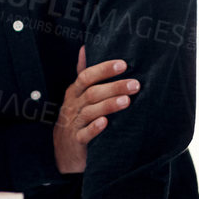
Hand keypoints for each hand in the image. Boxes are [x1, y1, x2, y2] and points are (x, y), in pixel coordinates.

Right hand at [54, 45, 135, 173]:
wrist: (64, 151)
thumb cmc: (75, 117)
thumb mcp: (76, 95)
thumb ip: (82, 73)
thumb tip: (84, 47)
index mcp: (74, 92)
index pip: (86, 76)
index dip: (104, 70)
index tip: (123, 65)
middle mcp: (73, 106)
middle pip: (92, 93)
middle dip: (114, 87)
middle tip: (135, 84)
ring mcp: (73, 123)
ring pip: (90, 112)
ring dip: (108, 105)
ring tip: (127, 101)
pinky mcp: (77, 141)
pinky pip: (85, 134)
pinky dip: (95, 128)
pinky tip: (105, 123)